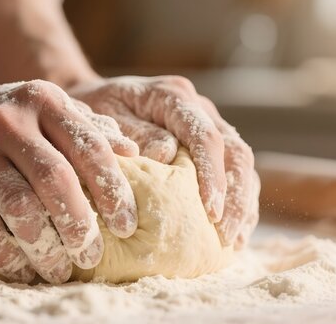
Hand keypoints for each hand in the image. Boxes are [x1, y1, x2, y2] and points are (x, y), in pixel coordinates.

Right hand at [0, 79, 138, 283]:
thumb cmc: (13, 121)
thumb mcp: (51, 112)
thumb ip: (91, 129)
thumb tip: (135, 152)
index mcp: (45, 101)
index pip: (89, 147)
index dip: (112, 190)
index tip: (125, 225)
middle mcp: (9, 120)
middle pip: (54, 179)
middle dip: (79, 224)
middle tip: (90, 255)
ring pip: (18, 206)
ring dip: (44, 246)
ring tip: (59, 269)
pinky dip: (5, 253)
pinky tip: (22, 268)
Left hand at [70, 75, 259, 248]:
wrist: (93, 101)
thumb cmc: (93, 110)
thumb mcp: (101, 116)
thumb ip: (133, 132)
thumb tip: (166, 155)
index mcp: (172, 95)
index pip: (205, 136)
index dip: (212, 175)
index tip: (210, 212)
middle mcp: (197, 107)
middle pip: (235, 150)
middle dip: (235, 196)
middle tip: (227, 236)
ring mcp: (208, 123)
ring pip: (241, 162)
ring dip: (242, 203)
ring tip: (232, 241)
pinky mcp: (209, 144)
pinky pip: (234, 172)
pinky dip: (237, 202)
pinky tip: (231, 233)